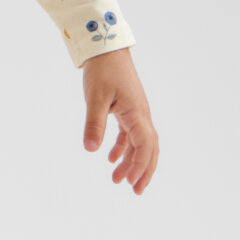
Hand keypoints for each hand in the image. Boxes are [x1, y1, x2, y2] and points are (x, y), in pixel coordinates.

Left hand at [81, 50, 157, 193]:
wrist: (106, 49)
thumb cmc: (102, 71)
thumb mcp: (95, 99)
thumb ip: (94, 124)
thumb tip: (90, 149)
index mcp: (137, 114)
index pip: (145, 146)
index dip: (141, 167)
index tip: (133, 184)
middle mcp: (141, 115)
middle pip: (149, 148)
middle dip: (144, 170)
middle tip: (135, 190)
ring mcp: (135, 112)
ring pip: (139, 142)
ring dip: (132, 161)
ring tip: (118, 179)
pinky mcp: (127, 108)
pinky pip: (130, 133)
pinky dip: (123, 147)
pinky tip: (111, 158)